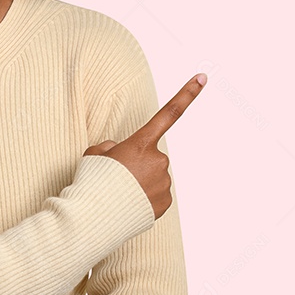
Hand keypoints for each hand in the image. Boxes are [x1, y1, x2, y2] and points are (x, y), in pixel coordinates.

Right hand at [85, 73, 205, 218]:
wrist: (94, 217)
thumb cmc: (92, 182)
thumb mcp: (95, 154)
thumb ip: (111, 147)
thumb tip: (120, 152)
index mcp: (141, 143)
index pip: (169, 113)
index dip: (188, 93)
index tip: (203, 77)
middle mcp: (158, 160)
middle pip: (151, 155)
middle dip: (138, 163)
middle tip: (118, 177)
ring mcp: (164, 182)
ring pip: (154, 176)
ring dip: (141, 182)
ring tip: (121, 193)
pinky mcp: (165, 202)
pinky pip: (157, 194)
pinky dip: (145, 198)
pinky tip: (130, 204)